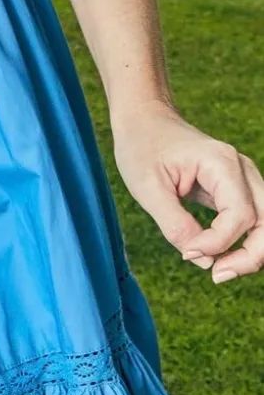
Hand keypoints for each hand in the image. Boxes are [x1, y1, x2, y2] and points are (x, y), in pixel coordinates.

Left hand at [114, 103, 263, 283]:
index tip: (188, 252)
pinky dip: (243, 243)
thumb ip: (174, 224)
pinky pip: (253, 222)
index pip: (240, 214)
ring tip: (219, 270)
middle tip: (216, 275)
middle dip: (250, 256)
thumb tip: (203, 260)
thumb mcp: (146, 187)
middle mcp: (242, 170)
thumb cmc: (141, 146)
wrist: (143, 119)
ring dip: (251, 253)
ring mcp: (244, 179)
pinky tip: (220, 256)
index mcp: (221, 162)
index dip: (219, 242)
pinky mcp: (238, 190)